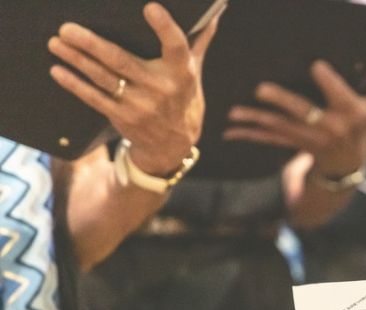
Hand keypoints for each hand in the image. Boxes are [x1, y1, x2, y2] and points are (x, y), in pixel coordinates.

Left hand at [48, 3, 219, 175]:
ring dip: (76, 60)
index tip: (150, 7)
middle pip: (122, 61)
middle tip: (68, 28)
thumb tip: (214, 12)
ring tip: (57, 43)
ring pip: (103, 78)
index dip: (164, 27)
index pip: (176, 47)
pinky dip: (75, 84)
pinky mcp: (124, 118)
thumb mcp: (194, 72)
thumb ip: (197, 42)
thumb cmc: (182, 99)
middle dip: (92, 44)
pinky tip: (59, 71)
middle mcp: (161, 89)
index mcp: (181, 73)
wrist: (173, 146)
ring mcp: (141, 106)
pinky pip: (95, 99)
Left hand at [224, 53, 365, 176]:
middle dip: (282, 102)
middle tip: (262, 90)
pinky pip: (267, 138)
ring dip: (254, 121)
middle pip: (304, 113)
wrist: (349, 167)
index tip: (316, 65)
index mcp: (350, 114)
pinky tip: (228, 130)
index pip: (339, 96)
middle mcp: (328, 128)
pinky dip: (248, 134)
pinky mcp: (291, 144)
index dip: (328, 81)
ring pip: (278, 128)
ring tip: (233, 114)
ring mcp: (307, 138)